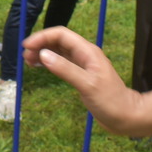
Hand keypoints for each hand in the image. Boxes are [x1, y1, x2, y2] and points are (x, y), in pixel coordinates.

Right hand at [22, 26, 136, 134]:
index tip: (27, 46)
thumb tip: (43, 55)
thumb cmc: (111, 101)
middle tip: (25, 56)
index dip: (43, 37)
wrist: (126, 117)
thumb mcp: (87, 85)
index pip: (62, 35)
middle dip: (41, 44)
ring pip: (59, 52)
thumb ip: (65, 69)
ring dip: (43, 53)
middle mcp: (85, 55)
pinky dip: (49, 63)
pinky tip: (40, 67)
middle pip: (59, 41)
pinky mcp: (81, 76)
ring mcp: (83, 65)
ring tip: (28, 61)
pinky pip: (62, 63)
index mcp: (88, 52)